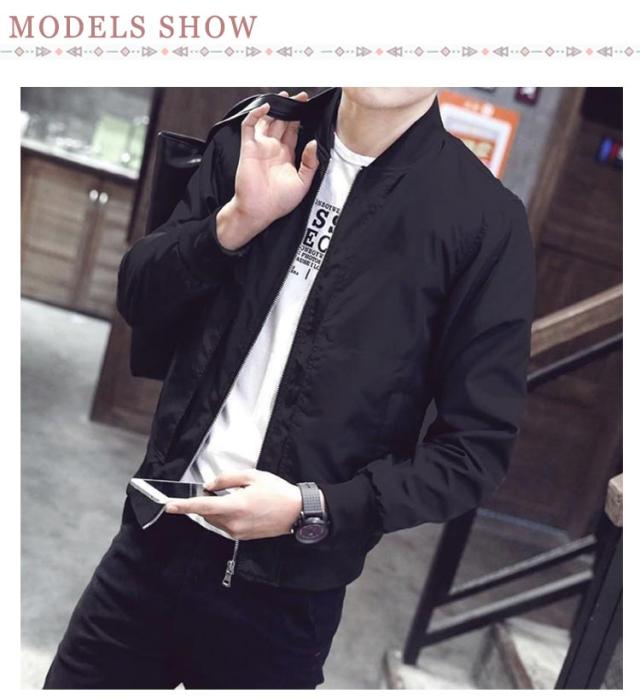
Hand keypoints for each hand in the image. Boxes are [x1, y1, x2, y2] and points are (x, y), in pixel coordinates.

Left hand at [164, 469, 302, 539]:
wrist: (296, 512)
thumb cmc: (278, 492)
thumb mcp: (252, 476)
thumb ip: (227, 479)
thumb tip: (210, 485)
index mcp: (235, 506)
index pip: (202, 506)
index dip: (183, 506)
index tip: (169, 505)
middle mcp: (233, 523)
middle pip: (206, 513)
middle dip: (204, 502)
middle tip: (214, 489)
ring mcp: (237, 532)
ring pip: (214, 520)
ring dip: (215, 508)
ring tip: (235, 497)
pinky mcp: (242, 537)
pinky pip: (224, 525)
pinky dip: (225, 515)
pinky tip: (239, 506)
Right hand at [216, 89, 319, 250]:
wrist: (259, 211)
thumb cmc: (279, 202)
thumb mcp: (303, 183)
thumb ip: (310, 163)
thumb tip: (313, 142)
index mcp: (286, 155)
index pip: (294, 131)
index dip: (301, 118)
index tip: (308, 106)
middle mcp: (273, 148)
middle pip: (282, 122)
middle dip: (290, 108)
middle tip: (300, 96)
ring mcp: (261, 147)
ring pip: (267, 120)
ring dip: (274, 107)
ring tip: (284, 96)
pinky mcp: (249, 148)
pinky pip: (249, 126)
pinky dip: (255, 114)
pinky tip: (266, 107)